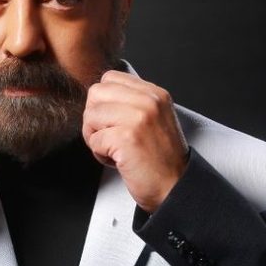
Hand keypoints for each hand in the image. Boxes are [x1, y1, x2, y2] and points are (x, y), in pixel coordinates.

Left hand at [82, 70, 187, 212]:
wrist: (175, 188)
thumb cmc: (161, 161)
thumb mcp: (155, 119)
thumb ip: (132, 103)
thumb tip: (99, 98)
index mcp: (155, 93)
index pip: (110, 78)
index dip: (103, 102)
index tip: (113, 121)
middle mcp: (148, 101)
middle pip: (96, 93)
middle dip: (95, 118)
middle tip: (109, 136)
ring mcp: (138, 118)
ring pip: (91, 116)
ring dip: (95, 137)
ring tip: (114, 150)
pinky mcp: (127, 138)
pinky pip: (94, 140)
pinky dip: (100, 155)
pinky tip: (118, 161)